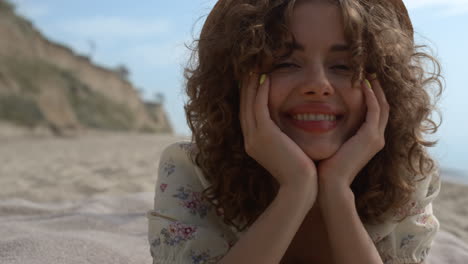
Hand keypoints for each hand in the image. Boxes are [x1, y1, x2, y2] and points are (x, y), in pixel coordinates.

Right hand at [239, 72, 317, 201]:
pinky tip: (265, 77)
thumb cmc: (300, 172)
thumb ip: (283, 138)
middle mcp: (250, 139)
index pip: (249, 115)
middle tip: (249, 68)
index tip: (253, 81)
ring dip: (250, 84)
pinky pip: (259, 106)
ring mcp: (254, 137)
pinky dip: (260, 91)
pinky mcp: (263, 134)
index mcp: (254, 144)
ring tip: (254, 67)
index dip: (249, 97)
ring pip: (248, 104)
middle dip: (246, 87)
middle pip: (244, 106)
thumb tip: (290, 128)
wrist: (301, 187)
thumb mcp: (287, 152)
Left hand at [317, 74, 389, 190]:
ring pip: (382, 106)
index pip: (374, 112)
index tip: (362, 80)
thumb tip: (318, 118)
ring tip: (369, 73)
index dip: (372, 96)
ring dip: (376, 88)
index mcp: (368, 140)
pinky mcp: (370, 137)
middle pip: (383, 106)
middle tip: (370, 72)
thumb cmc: (325, 167)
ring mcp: (376, 138)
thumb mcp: (332, 145)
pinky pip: (374, 111)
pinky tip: (363, 85)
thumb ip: (332, 132)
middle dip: (377, 88)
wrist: (330, 184)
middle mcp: (376, 138)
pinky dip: (371, 96)